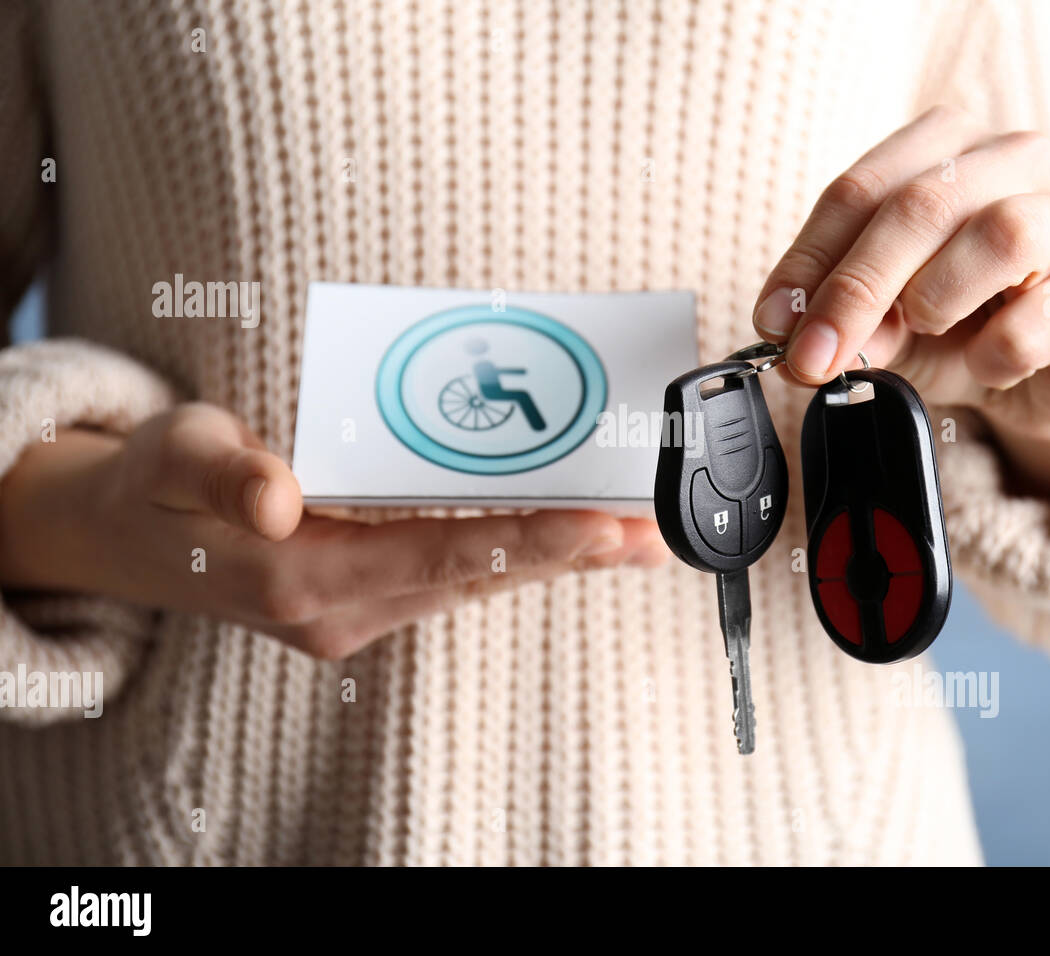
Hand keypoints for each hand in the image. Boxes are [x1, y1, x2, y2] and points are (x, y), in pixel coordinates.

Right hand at [0, 403, 666, 658]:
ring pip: (475, 586)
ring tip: (635, 539)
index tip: (598, 524)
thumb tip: (277, 495)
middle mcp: (339, 607)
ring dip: (556, 563)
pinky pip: (455, 583)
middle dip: (569, 554)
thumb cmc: (155, 485)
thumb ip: (223, 470)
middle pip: (477, 577)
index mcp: (298, 573)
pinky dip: (515, 563)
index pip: (438, 555)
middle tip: (650, 529)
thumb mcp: (170, 455)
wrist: (128, 542)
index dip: (525, 540)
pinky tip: (565, 545)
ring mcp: (354, 614)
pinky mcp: (364, 603)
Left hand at [752, 106, 1049, 501]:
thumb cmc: (967, 325)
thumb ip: (849, 322)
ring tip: (926, 331)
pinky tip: (990, 366)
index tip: (774, 322)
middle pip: (922, 205)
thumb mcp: (889, 323)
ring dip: (938, 297)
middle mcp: (1018, 163)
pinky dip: (1003, 349)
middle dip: (855, 290)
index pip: (860, 190)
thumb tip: (806, 341)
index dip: (808, 261)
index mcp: (948, 149)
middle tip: (817, 357)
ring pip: (1000, 233)